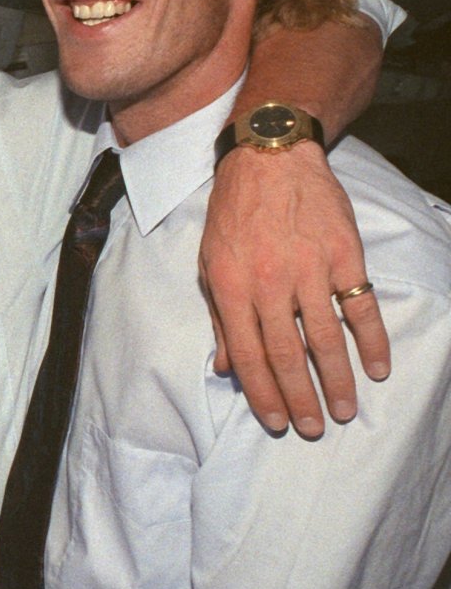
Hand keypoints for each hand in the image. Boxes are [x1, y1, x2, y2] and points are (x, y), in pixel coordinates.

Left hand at [201, 142, 389, 436]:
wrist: (269, 160)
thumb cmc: (233, 215)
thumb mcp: (210, 264)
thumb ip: (219, 318)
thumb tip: (225, 367)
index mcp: (231, 288)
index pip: (248, 354)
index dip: (262, 393)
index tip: (276, 421)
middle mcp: (269, 283)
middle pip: (288, 353)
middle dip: (300, 397)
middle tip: (312, 428)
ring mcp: (309, 269)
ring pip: (326, 337)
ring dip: (337, 379)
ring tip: (343, 410)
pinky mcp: (344, 255)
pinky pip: (360, 305)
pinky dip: (372, 339)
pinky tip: (377, 367)